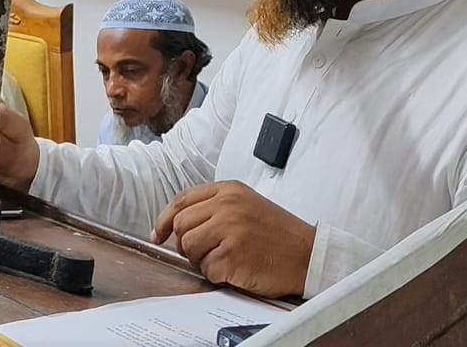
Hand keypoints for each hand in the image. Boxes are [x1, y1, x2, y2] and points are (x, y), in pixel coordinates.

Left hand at [152, 181, 314, 297]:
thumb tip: (176, 225)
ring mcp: (229, 229)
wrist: (308, 255)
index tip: (158, 233)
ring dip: (202, 260)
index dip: (164, 219)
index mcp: (229, 191)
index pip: (182, 201)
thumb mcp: (247, 205)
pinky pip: (206, 269)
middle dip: (187, 244)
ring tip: (227, 259)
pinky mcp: (232, 255)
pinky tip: (238, 269)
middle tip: (207, 253)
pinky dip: (218, 275)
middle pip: (181, 225)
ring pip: (188, 247)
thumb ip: (215, 208)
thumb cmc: (279, 235)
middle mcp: (227, 206)